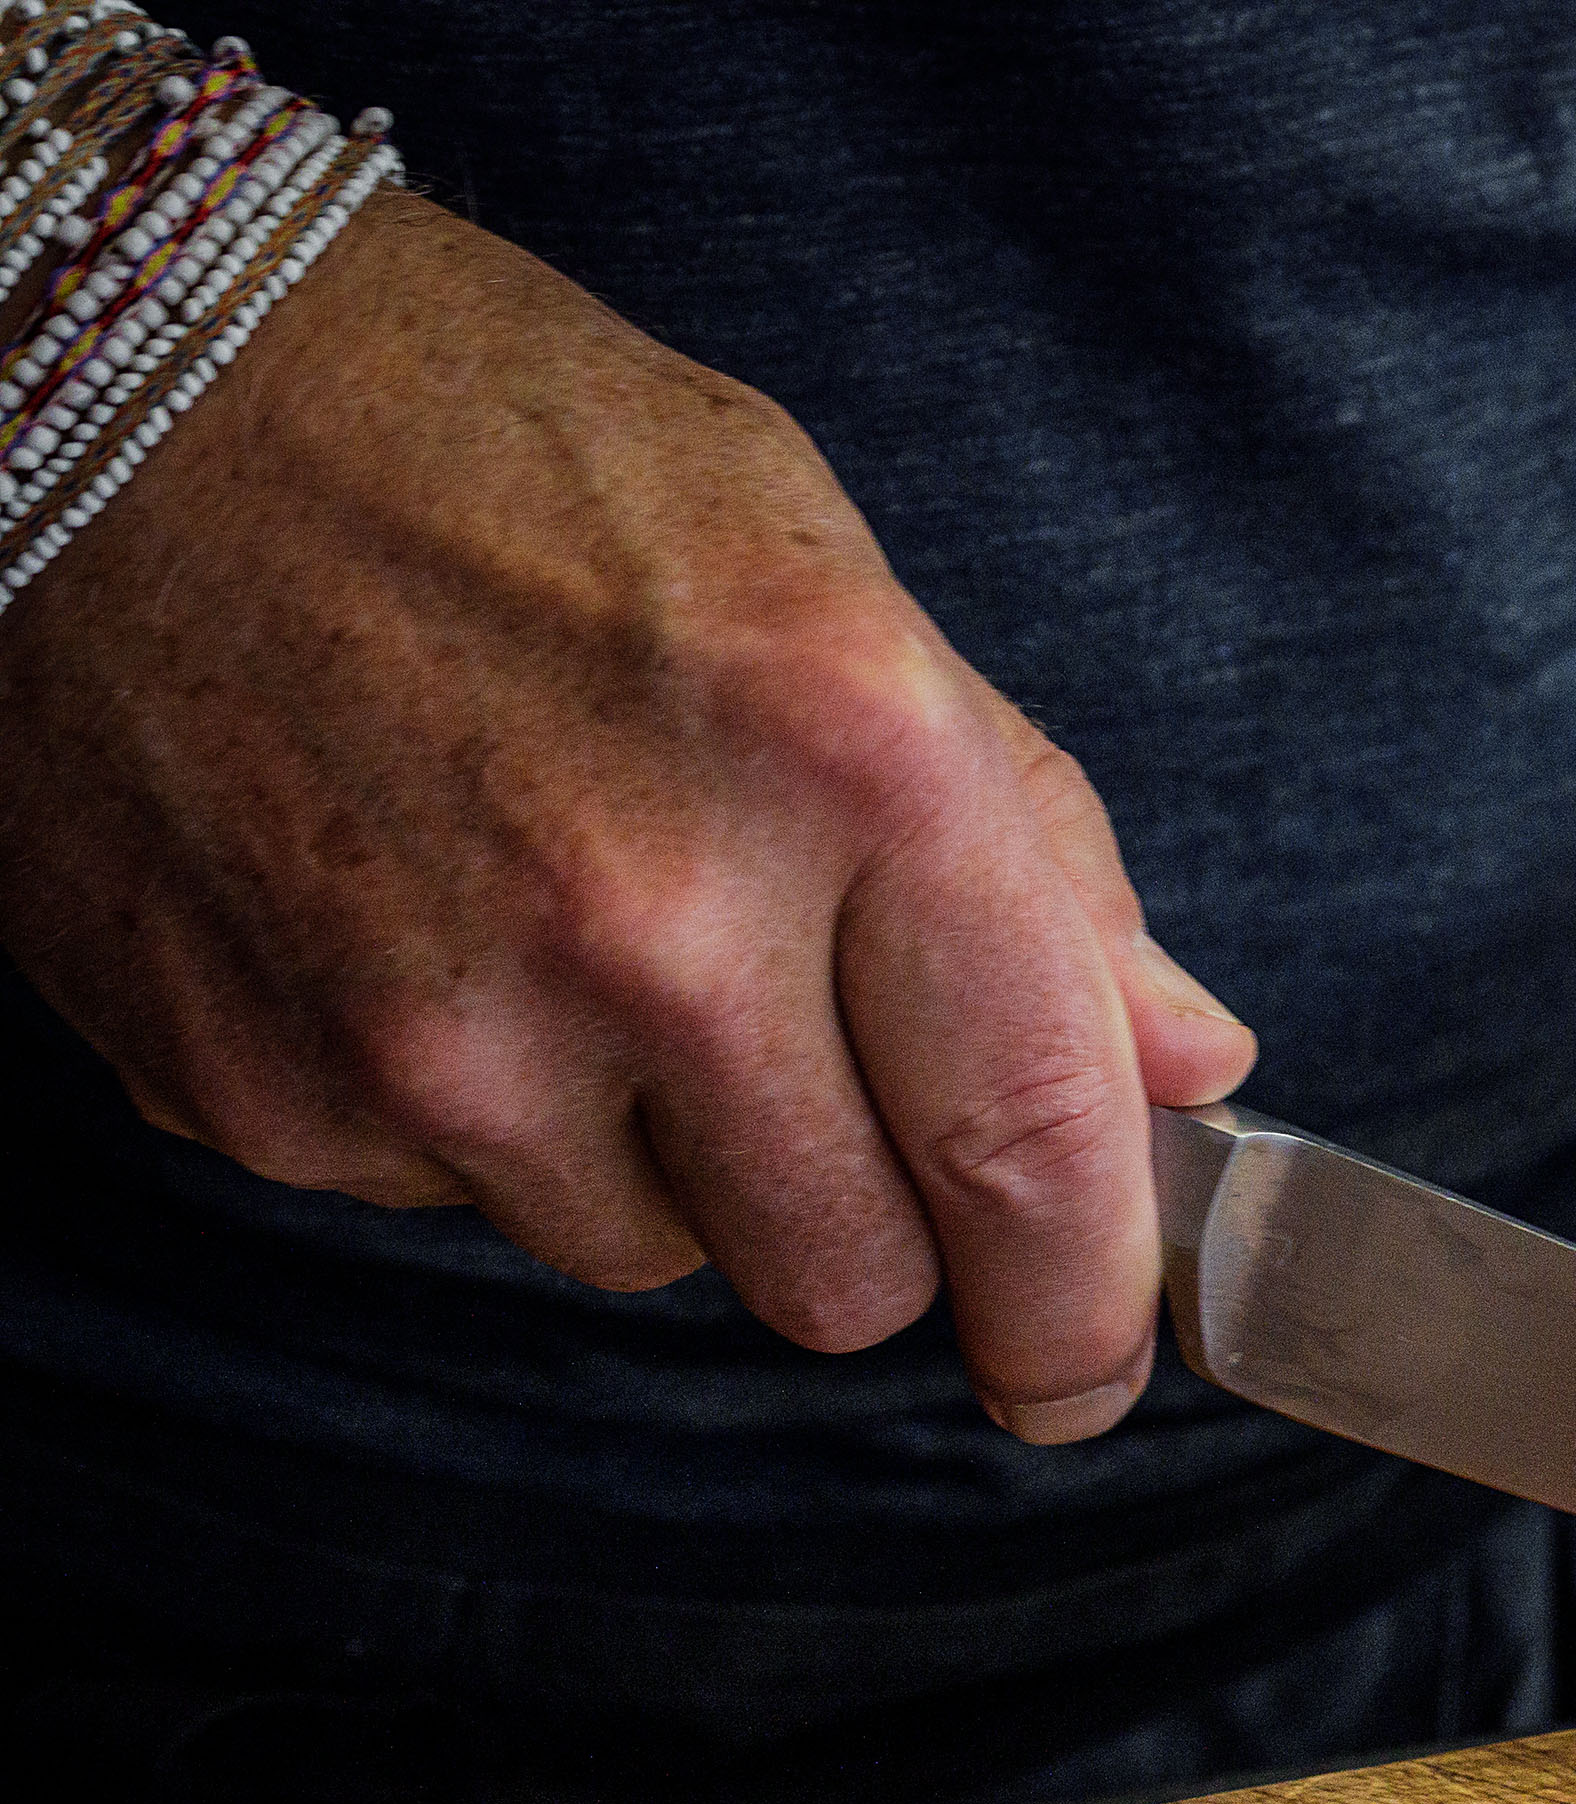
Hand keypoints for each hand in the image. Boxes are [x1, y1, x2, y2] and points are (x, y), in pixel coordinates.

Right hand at [0, 196, 1254, 1441]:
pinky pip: (459, 1203)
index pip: (1033, 1143)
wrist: (107, 384)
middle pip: (850, 1278)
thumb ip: (1038, 854)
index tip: (1088, 1372)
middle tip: (814, 1076)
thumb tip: (1191, 1068)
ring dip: (660, 1155)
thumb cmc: (505, 455)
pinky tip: (421, 924)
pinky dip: (479, 1110)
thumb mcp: (835, 584)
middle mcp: (647, 915)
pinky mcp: (266, 1093)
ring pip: (653, 1259)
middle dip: (870, 1218)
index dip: (1084, 1308)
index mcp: (841, 754)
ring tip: (574, 927)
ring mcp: (438, 1026)